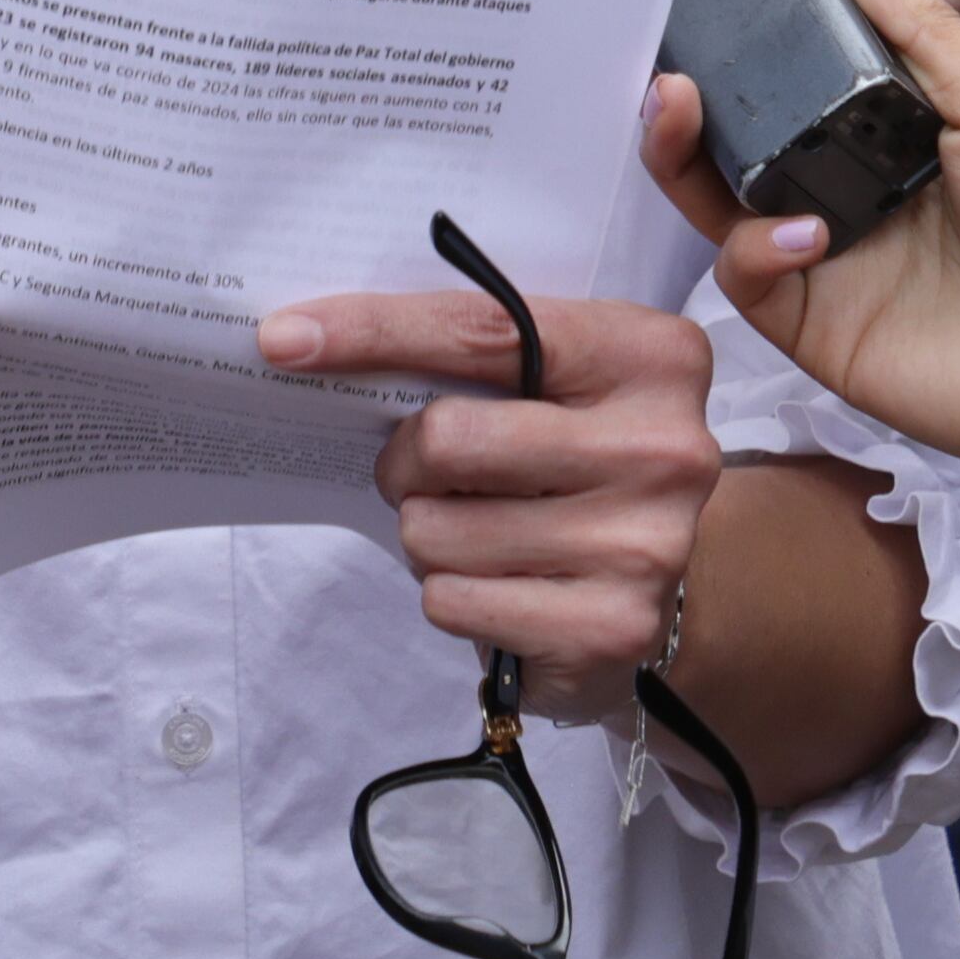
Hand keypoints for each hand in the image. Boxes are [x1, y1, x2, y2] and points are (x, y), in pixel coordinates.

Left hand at [259, 286, 723, 724]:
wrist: (675, 576)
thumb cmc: (580, 457)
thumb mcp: (558, 380)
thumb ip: (469, 352)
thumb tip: (304, 342)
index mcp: (651, 355)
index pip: (484, 328)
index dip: (372, 330)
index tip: (283, 339)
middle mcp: (665, 446)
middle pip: (447, 436)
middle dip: (404, 458)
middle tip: (420, 470)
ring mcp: (644, 545)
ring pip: (435, 530)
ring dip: (426, 534)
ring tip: (476, 533)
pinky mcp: (610, 629)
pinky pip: (451, 602)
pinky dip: (448, 594)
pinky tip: (500, 585)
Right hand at [644, 0, 959, 463]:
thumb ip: (923, 22)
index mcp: (906, 121)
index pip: (804, 71)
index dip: (755, 38)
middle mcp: (858, 183)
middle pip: (743, 136)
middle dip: (690, 99)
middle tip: (666, 58)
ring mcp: (836, 253)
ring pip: (724, 201)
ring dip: (684, 156)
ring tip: (678, 106)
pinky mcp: (822, 321)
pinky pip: (750, 277)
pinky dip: (752, 247)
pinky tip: (801, 230)